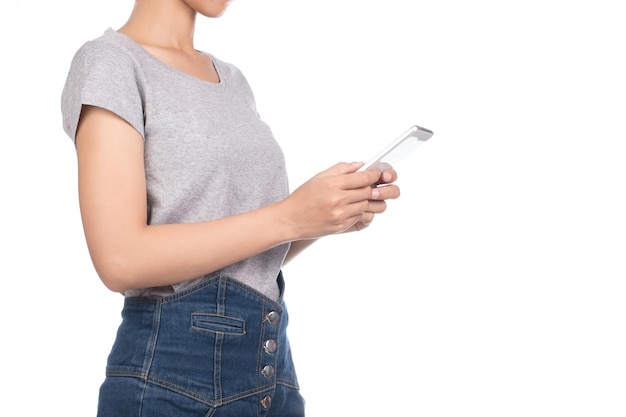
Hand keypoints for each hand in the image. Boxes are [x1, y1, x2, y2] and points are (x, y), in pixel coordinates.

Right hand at [280, 162, 399, 238]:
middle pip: (369, 192)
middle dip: (375, 187)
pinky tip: (354, 207)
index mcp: (332, 184)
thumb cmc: (303, 197)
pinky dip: (361, 212)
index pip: (363, 178)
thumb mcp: (319, 177)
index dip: (374, 175)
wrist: (290, 219)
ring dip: (370, 201)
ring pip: (367, 206)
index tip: (376, 174)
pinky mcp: (341, 226)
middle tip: (374, 185)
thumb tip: (360, 165)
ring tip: (365, 197)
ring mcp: (340, 215)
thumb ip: (342, 169)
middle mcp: (338, 200)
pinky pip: (360, 217)